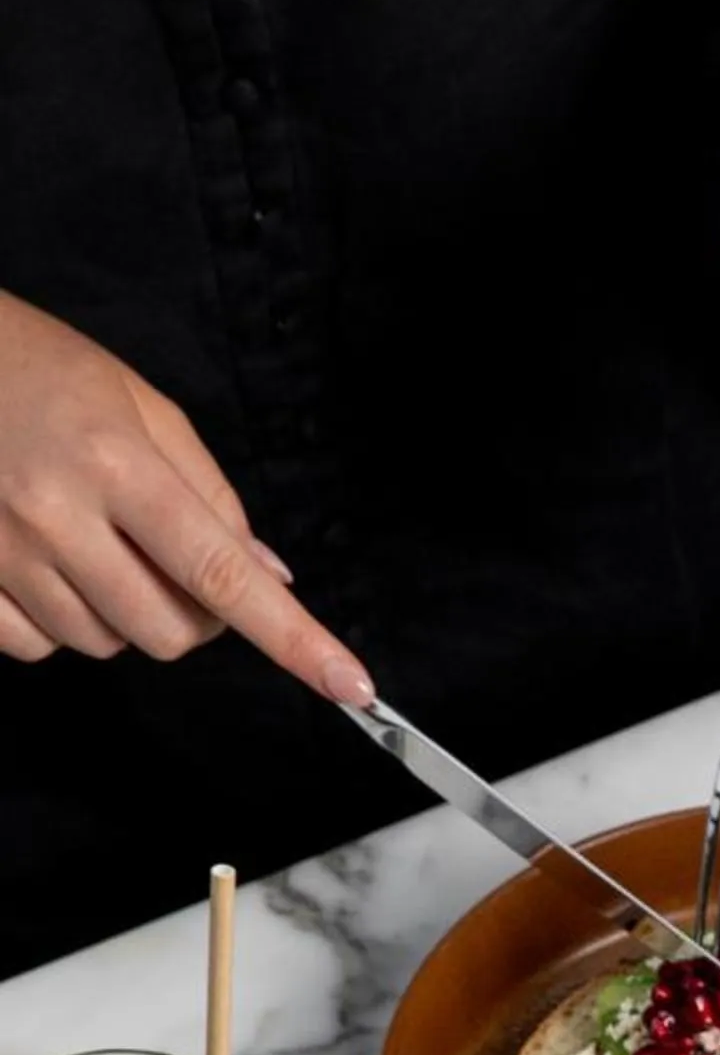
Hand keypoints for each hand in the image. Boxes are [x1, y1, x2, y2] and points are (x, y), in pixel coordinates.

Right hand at [0, 292, 369, 699]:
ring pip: (107, 645)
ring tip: (94, 543)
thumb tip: (271, 579)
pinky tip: (46, 566)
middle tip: (169, 558)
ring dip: (122, 613)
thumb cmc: (38, 370)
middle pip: (171, 632)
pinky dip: (57, 624)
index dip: (293, 638)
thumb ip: (209, 493)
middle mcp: (55, 515)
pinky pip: (37, 649)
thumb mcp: (138, 404)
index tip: (349, 684)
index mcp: (115, 464)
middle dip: (193, 614)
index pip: (223, 573)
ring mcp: (2, 553)